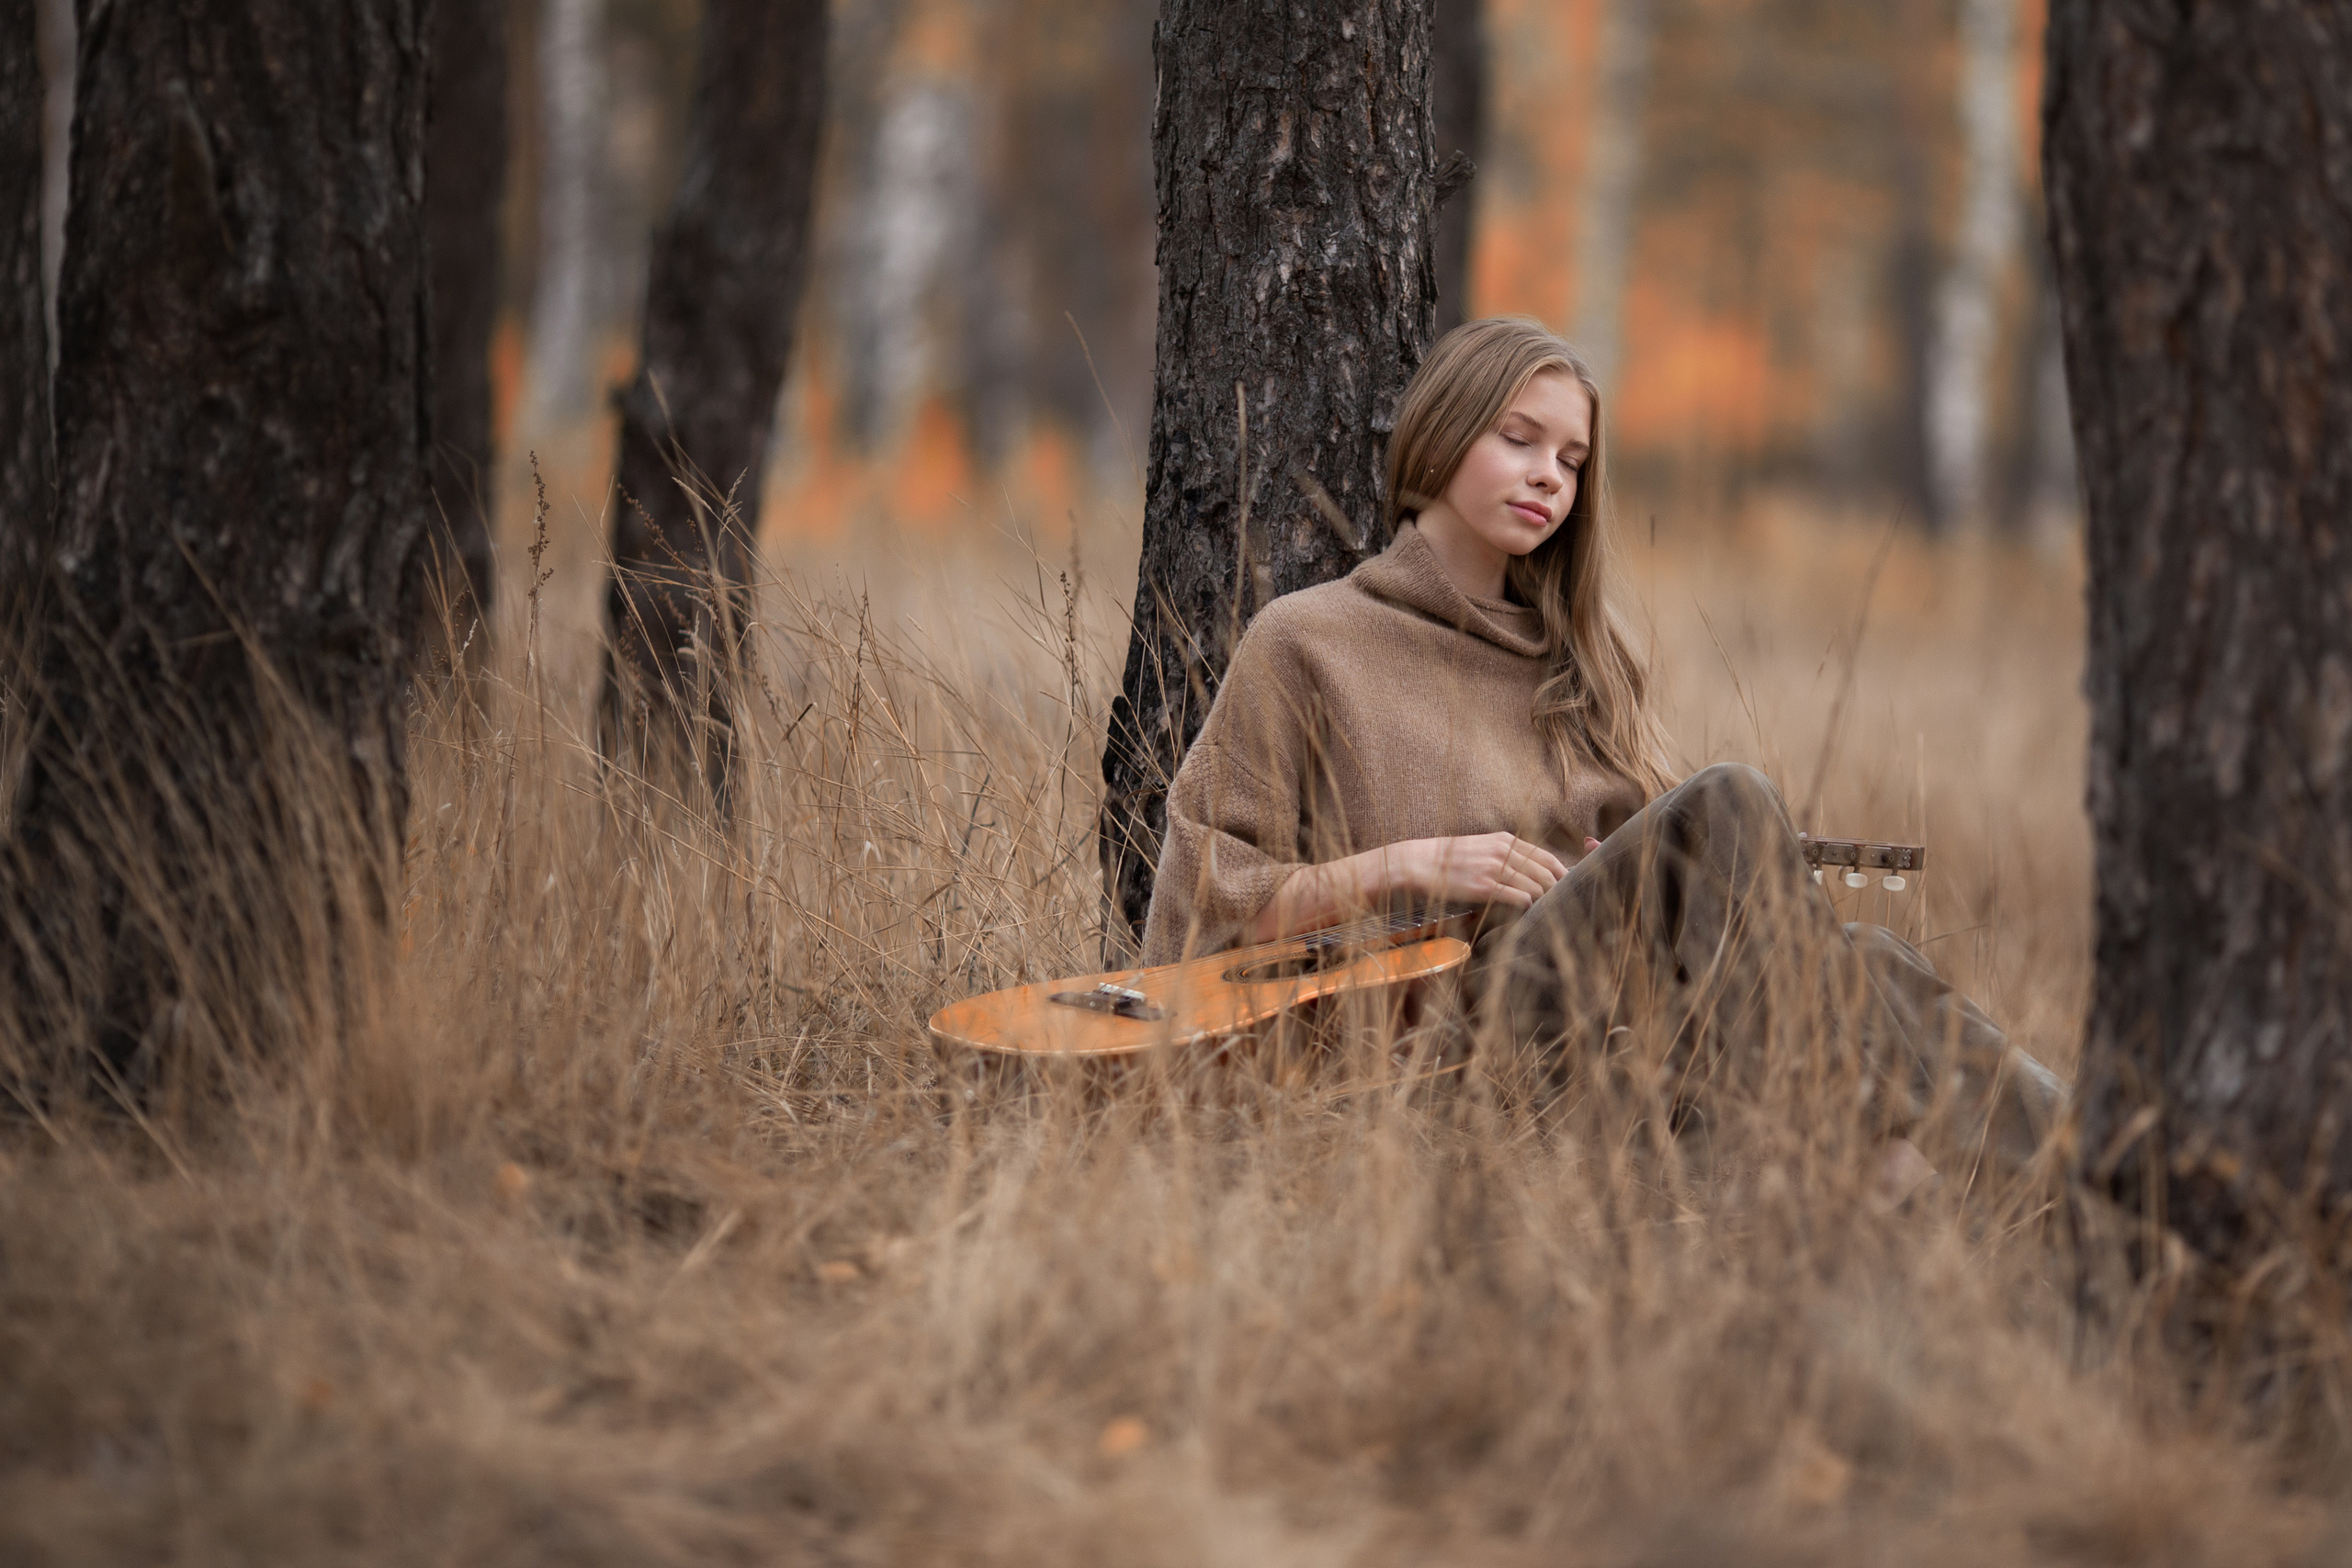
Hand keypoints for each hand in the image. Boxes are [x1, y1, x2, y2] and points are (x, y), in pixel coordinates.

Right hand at [1396, 833, 1566, 909]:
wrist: (1417, 863)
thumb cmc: (1447, 859)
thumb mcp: (1480, 847)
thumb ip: (1503, 855)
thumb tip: (1526, 871)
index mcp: (1505, 840)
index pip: (1547, 857)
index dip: (1561, 875)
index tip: (1564, 890)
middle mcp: (1504, 851)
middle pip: (1547, 873)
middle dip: (1556, 892)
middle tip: (1558, 908)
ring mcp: (1494, 869)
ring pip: (1537, 887)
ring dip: (1543, 903)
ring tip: (1543, 916)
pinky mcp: (1484, 887)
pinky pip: (1520, 899)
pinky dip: (1528, 909)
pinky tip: (1524, 916)